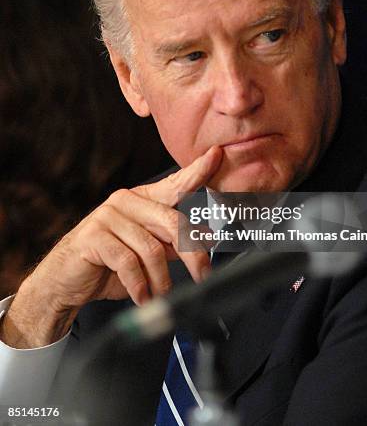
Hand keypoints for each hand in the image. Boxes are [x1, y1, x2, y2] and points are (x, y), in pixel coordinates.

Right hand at [0, 146, 221, 347]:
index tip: (217, 155)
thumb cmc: (108, 264)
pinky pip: (128, 261)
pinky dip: (139, 284)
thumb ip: (172, 244)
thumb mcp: (147, 254)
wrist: (64, 280)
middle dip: (192, 253)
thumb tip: (204, 241)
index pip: (175, 184)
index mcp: (142, 199)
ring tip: (159, 295)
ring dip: (160, 279)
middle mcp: (126, 201)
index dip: (198, 171)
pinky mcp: (94, 235)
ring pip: (151, 247)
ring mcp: (108, 215)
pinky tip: (141, 296)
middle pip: (171, 222)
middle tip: (203, 275)